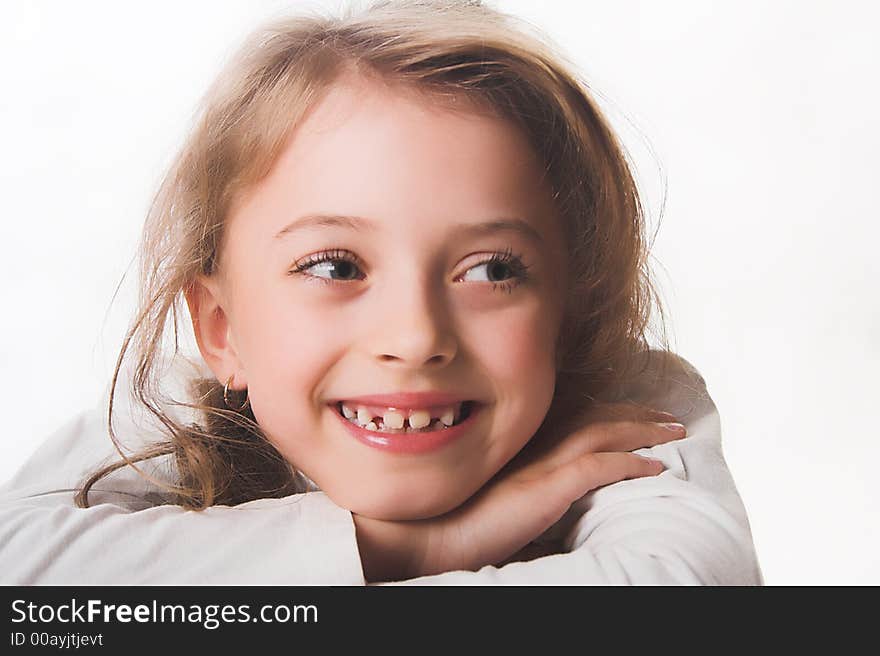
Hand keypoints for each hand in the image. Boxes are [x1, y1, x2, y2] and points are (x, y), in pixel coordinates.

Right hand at [354, 402, 685, 581]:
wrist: (432, 534)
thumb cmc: (459, 521)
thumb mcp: (499, 493)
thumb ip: (527, 486)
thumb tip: (551, 500)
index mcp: (523, 442)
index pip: (575, 414)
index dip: (611, 410)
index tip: (637, 412)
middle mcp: (534, 443)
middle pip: (597, 416)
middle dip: (637, 414)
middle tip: (669, 417)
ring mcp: (541, 462)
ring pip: (604, 432)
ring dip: (644, 430)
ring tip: (674, 431)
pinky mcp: (546, 486)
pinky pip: (600, 467)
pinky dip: (632, 464)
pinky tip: (657, 468)